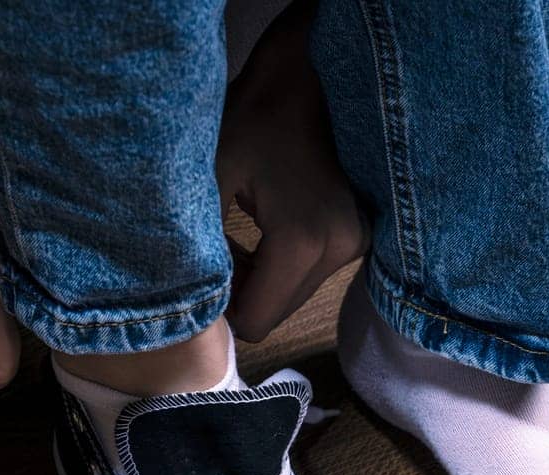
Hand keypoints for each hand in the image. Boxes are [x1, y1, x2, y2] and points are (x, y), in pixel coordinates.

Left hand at [215, 2, 367, 342]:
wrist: (307, 77)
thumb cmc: (253, 120)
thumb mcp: (210, 180)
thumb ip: (197, 250)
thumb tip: (188, 306)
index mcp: (303, 243)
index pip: (255, 322)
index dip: (222, 308)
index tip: (204, 271)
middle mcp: (340, 252)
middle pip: (276, 312)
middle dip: (242, 292)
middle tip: (219, 248)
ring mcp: (357, 245)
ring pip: (292, 296)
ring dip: (261, 278)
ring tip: (241, 234)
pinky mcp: (361, 237)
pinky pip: (310, 274)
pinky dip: (281, 263)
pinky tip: (266, 227)